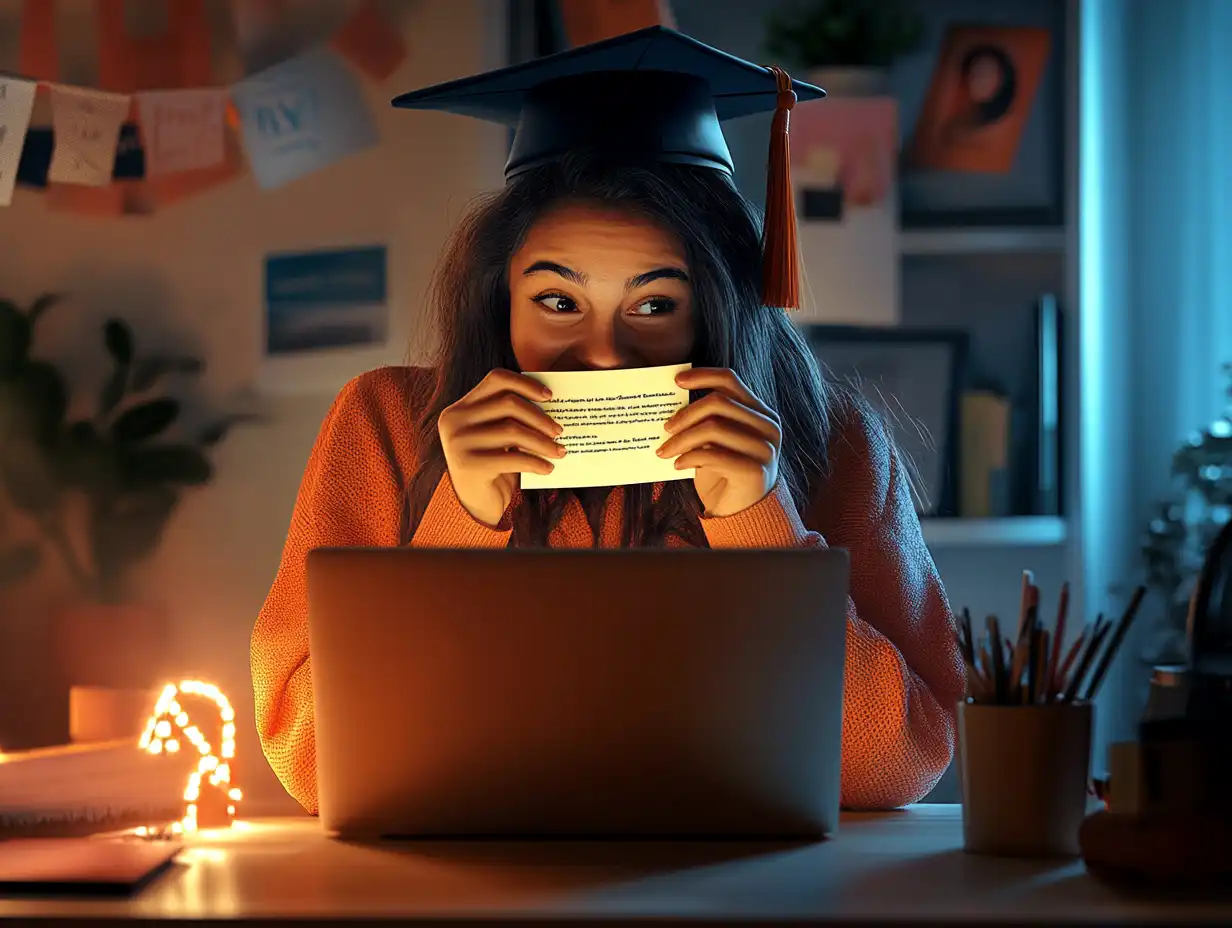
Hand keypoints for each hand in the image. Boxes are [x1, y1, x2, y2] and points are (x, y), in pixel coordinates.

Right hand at [438, 369, 565, 526]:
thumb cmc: (492, 464)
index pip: (496, 379)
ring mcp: (458, 442)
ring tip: (560, 451)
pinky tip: (548, 468)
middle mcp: (455, 420)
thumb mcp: (495, 436)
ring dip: (543, 442)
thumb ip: (510, 417)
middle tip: (559, 431)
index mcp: (461, 407)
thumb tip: (551, 404)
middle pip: (508, 404)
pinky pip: (513, 458)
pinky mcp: (469, 465)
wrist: (473, 503)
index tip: (549, 396)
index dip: (526, 383)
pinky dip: (536, 462)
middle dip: (540, 417)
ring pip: (513, 431)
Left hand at [657, 367, 781, 517]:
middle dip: (685, 414)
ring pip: (713, 427)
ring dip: (682, 438)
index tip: (676, 381)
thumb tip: (674, 401)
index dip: (702, 376)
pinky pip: (713, 454)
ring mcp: (764, 448)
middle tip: (665, 428)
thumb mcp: (719, 441)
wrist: (744, 514)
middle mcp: (768, 426)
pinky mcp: (755, 471)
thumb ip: (709, 419)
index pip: (730, 380)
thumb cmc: (726, 473)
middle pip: (718, 402)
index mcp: (761, 413)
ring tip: (665, 450)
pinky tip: (678, 465)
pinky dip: (689, 457)